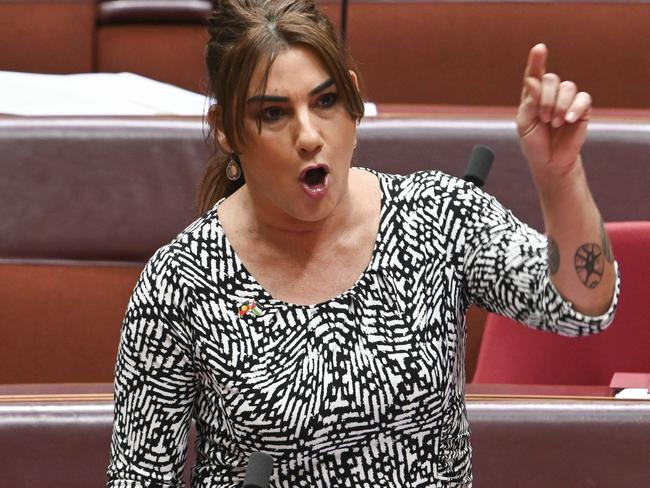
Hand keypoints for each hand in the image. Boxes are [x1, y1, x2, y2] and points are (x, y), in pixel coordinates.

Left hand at [516, 43, 591, 182]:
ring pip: (567, 87)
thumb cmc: (534, 143)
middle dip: (545, 98)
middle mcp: (551, 94)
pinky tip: (568, 120)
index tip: (539, 48)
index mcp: (533, 96)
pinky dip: (575, 108)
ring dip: (558, 105)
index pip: (534, 74)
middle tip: (543, 119)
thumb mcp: (524, 124)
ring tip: (554, 123)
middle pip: (551, 79)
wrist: (549, 161)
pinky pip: (583, 98)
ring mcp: (567, 100)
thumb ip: (528, 103)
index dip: (537, 60)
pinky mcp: (582, 109)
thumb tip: (532, 81)